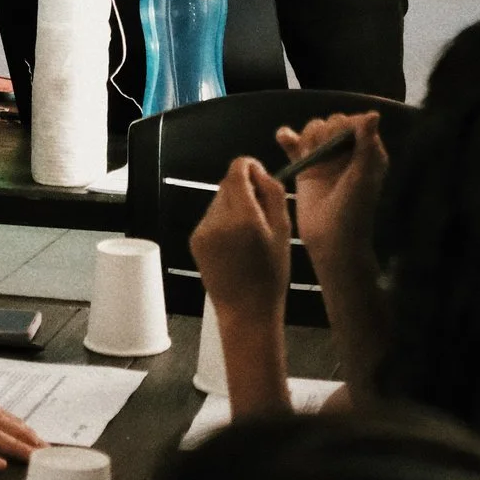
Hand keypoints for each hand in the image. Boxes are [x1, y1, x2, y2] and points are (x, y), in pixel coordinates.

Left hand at [190, 155, 291, 320]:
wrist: (246, 312)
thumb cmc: (271, 274)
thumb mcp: (284, 231)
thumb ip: (273, 194)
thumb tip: (259, 171)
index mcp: (244, 216)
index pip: (237, 170)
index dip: (250, 167)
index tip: (260, 178)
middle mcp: (218, 219)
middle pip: (227, 184)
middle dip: (244, 190)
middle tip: (261, 213)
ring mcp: (203, 230)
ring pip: (219, 201)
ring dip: (233, 206)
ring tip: (248, 234)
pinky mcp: (195, 240)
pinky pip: (211, 218)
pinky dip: (223, 222)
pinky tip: (235, 245)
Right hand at [276, 113, 385, 274]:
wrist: (331, 241)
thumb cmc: (353, 210)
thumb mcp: (362, 176)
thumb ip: (366, 144)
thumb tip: (373, 113)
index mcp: (367, 153)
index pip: (355, 124)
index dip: (345, 125)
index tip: (338, 138)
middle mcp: (347, 153)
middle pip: (332, 124)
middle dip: (325, 131)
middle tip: (321, 151)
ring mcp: (326, 160)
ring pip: (314, 132)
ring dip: (308, 135)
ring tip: (306, 151)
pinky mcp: (307, 169)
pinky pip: (296, 147)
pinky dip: (288, 138)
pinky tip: (283, 136)